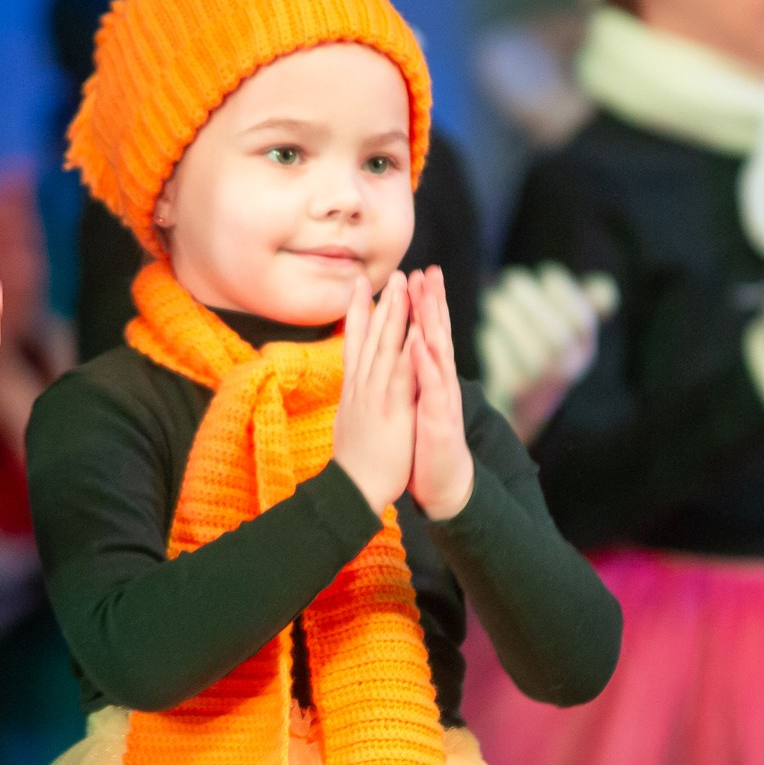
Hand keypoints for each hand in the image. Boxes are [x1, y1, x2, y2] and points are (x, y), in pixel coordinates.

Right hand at [331, 272, 414, 514]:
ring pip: (384, 347)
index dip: (358, 313)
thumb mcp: (347, 423)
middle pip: (370, 337)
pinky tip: (416, 330)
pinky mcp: (390, 410)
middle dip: (382, 304)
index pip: (355, 343)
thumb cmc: (353, 463)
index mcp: (353, 389)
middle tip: (392, 274)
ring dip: (394, 315)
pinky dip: (407, 351)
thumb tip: (349, 391)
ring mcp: (374, 396)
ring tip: (403, 286)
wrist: (351, 490)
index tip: (362, 286)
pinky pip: (400, 375)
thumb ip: (351, 402)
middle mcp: (361, 386)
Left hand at [406, 267, 475, 517]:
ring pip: (438, 353)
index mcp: (428, 376)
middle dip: (433, 301)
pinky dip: (426, 363)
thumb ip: (413, 375)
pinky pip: (433, 386)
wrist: (441, 480)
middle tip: (429, 270)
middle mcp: (438, 381)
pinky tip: (419, 343)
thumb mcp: (415, 400)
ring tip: (427, 295)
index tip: (417, 273)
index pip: (427, 332)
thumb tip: (406, 351)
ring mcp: (442, 397)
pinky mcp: (441, 417)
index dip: (424, 303)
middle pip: (437, 334)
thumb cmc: (425, 440)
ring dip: (433, 322)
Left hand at [479, 262, 618, 444]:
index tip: (546, 274)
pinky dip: (493, 339)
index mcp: (584, 348)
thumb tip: (603, 288)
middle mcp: (569, 369)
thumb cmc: (544, 351)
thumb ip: (588, 304)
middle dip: (529, 299)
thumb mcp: (569, 328)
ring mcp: (542, 384)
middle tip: (510, 280)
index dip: (564, 291)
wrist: (520, 404)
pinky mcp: (514, 390)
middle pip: (556, 337)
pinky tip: (490, 331)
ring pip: (529, 350)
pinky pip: (503, 361)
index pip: (583, 321)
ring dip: (506, 315)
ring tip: (494, 300)